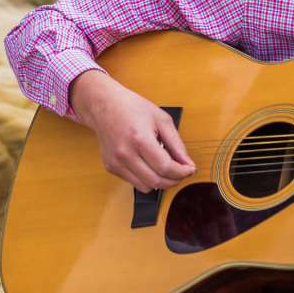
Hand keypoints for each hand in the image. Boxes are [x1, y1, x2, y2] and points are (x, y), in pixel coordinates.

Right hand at [69, 70, 195, 190]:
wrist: (104, 105)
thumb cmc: (132, 108)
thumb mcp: (161, 119)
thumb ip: (176, 144)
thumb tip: (187, 164)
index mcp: (140, 139)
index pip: (165, 167)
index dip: (182, 172)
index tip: (190, 169)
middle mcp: (125, 154)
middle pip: (156, 181)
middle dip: (174, 180)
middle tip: (181, 172)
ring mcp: (116, 162)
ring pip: (145, 187)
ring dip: (160, 182)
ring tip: (165, 168)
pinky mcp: (110, 167)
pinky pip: (134, 183)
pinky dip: (145, 178)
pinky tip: (147, 164)